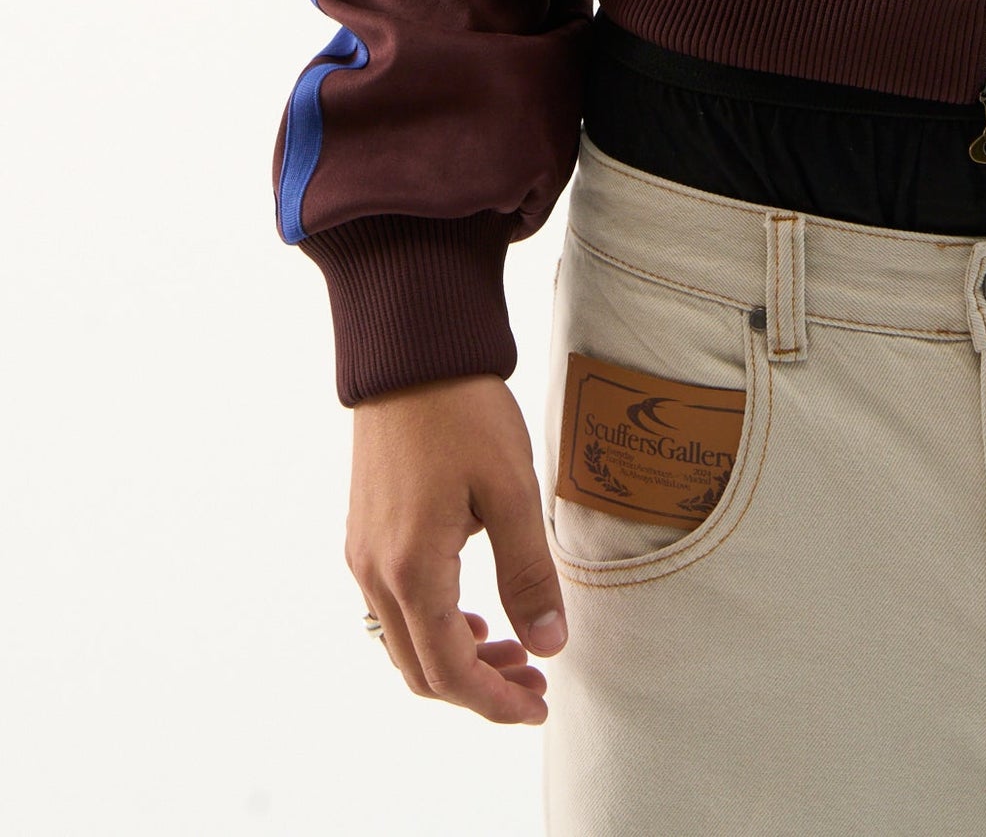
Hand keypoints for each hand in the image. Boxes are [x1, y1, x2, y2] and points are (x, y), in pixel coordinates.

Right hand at [347, 373, 566, 722]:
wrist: (410, 352)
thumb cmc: (463, 413)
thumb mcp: (511, 491)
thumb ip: (529, 573)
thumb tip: (549, 645)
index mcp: (412, 571)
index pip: (449, 671)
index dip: (495, 701)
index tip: (539, 704)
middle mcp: (376, 574)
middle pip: (421, 669)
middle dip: (479, 688)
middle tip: (535, 680)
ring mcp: (363, 555)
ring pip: (404, 642)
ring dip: (457, 658)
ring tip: (514, 648)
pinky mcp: (365, 534)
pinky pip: (393, 609)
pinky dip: (434, 627)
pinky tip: (474, 613)